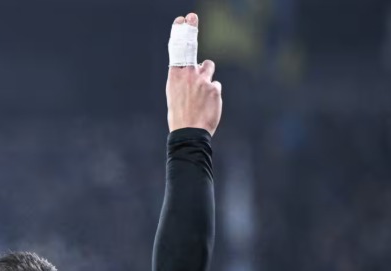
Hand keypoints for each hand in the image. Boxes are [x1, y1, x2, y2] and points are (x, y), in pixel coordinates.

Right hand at [165, 13, 222, 135]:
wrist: (189, 133)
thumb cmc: (180, 116)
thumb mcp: (175, 95)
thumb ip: (186, 79)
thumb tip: (200, 68)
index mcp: (175, 77)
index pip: (177, 51)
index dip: (179, 33)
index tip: (182, 19)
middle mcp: (188, 75)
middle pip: (192, 49)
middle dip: (191, 30)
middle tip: (191, 16)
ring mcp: (202, 80)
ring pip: (208, 68)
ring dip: (207, 75)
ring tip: (201, 92)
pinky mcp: (215, 88)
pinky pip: (215, 85)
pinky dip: (212, 94)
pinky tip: (207, 105)